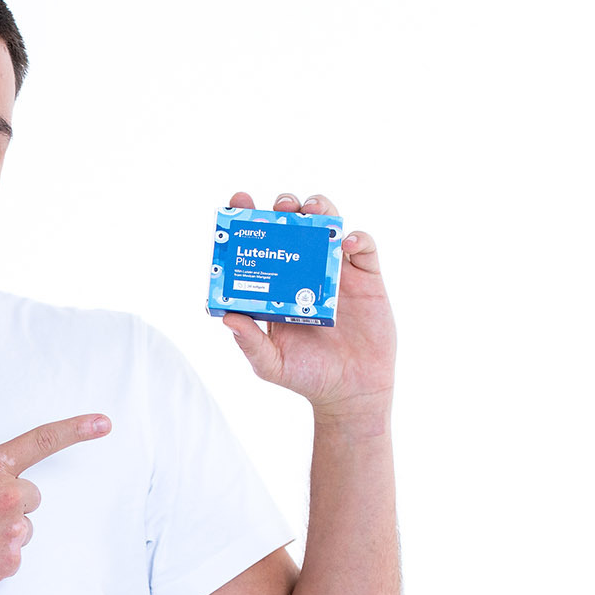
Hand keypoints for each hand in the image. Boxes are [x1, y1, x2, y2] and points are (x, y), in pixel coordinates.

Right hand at [0, 375, 111, 594]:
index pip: (41, 441)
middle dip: (9, 499)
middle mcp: (6, 495)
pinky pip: (19, 550)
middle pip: (31, 492)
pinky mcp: (11, 560)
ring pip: (26, 522)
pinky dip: (0, 552)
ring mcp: (11, 529)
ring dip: (6, 526)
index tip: (103, 423)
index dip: (77, 430)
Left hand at [220, 190, 394, 421]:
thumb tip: (227, 318)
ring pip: (330, 225)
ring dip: (321, 209)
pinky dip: (357, 237)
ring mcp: (337, 272)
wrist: (351, 392)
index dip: (250, 218)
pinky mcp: (367, 278)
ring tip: (311, 210)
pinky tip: (346, 244)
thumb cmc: (307, 376)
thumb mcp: (271, 363)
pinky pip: (364, 247)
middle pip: (296, 224)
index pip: (262, 243)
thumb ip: (250, 342)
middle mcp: (306, 271)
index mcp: (279, 284)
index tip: (238, 202)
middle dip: (286, 207)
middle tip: (279, 207)